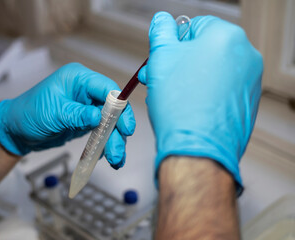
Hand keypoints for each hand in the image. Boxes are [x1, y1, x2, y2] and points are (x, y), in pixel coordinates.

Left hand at [0, 63, 135, 168]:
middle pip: (112, 108)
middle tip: (117, 150)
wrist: (17, 131)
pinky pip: (101, 132)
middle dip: (117, 130)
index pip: (107, 89)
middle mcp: (85, 91)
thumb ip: (77, 114)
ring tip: (114, 159)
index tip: (125, 126)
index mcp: (78, 79)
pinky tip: (103, 156)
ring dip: (113, 141)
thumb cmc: (28, 114)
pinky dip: (104, 144)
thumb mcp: (53, 113)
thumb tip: (98, 117)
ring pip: (109, 123)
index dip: (120, 107)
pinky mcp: (86, 122)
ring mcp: (87, 107)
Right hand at [138, 12, 262, 191]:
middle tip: (162, 77)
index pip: (195, 25)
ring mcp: (249, 81)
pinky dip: (205, 94)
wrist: (197, 149)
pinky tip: (189, 107)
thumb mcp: (161, 58)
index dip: (174, 43)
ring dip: (190, 78)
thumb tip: (162, 21)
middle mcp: (246, 56)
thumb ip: (162, 32)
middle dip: (180, 62)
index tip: (164, 59)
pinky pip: (221, 89)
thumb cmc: (181, 106)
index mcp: (227, 37)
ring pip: (213, 70)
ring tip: (173, 95)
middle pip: (205, 49)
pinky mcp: (247, 102)